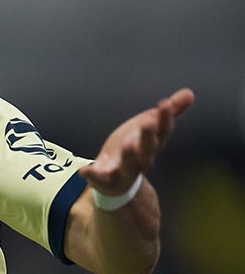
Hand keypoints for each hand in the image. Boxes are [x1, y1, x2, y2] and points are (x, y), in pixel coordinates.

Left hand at [79, 88, 194, 194]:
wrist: (118, 180)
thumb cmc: (135, 148)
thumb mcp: (149, 127)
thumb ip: (168, 112)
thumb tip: (189, 93)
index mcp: (153, 145)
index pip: (163, 131)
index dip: (165, 118)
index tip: (165, 103)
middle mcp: (143, 159)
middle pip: (149, 149)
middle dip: (149, 137)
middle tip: (148, 123)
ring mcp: (125, 172)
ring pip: (130, 165)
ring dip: (130, 156)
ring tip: (127, 144)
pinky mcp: (107, 180)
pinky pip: (100, 178)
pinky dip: (93, 174)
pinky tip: (83, 169)